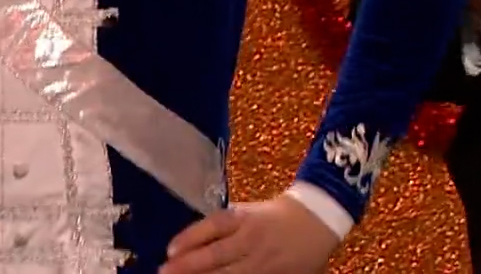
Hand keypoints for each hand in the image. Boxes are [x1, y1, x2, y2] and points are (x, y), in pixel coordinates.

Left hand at [161, 196, 340, 273]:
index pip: (213, 227)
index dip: (189, 238)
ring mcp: (265, 262)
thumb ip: (218, 227)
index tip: (169, 251)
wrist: (316, 221)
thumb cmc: (271, 216)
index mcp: (243, 218)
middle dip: (189, 266)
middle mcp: (253, 239)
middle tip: (164, 272)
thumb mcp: (244, 213)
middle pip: (217, 255)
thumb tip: (184, 247)